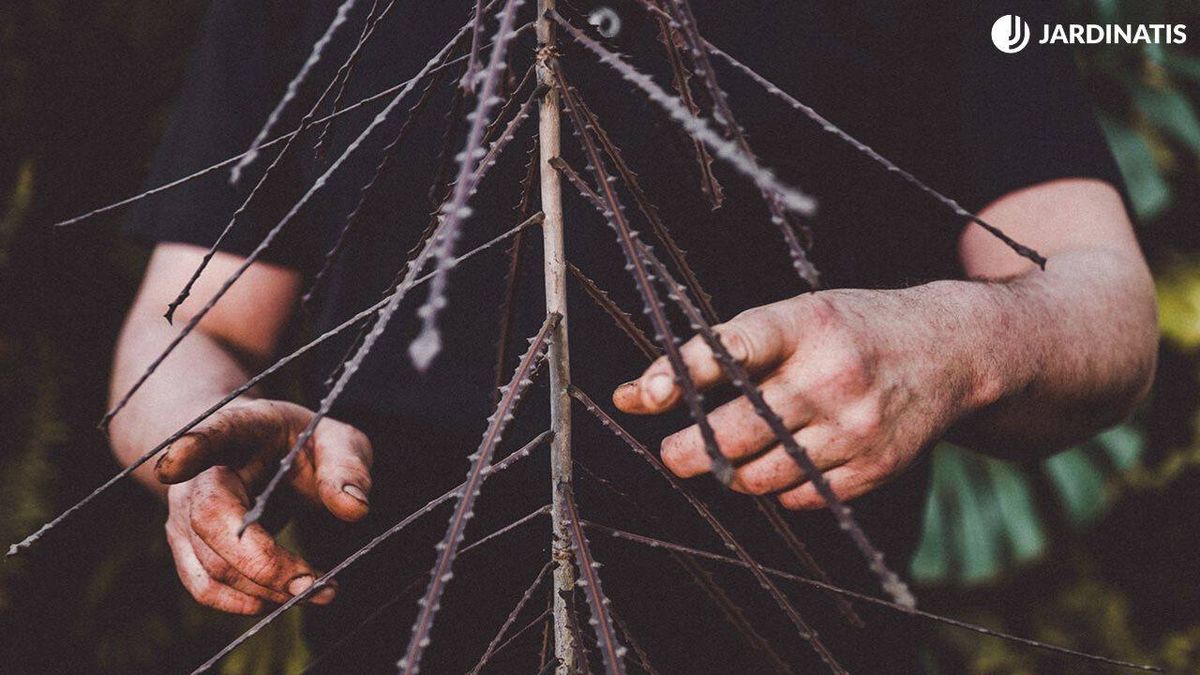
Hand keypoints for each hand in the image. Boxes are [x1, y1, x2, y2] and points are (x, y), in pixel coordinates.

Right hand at [156, 399, 372, 613]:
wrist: (258, 452)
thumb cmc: (300, 444)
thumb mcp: (336, 439)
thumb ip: (347, 465)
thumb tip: (354, 508)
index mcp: (240, 430)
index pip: (211, 434)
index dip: (190, 449)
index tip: (171, 466)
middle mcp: (201, 472)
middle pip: (211, 519)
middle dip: (262, 561)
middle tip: (315, 583)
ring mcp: (185, 511)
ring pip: (211, 562)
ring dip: (264, 589)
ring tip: (318, 590)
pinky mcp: (187, 544)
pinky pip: (204, 585)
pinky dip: (243, 602)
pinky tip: (279, 598)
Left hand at [613, 289, 977, 509]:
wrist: (950, 352)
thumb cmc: (852, 331)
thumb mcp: (795, 317)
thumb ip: (719, 353)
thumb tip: (635, 395)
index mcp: (806, 324)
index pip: (731, 350)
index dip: (680, 376)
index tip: (644, 396)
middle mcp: (831, 376)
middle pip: (738, 431)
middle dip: (689, 450)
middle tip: (671, 453)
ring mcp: (856, 426)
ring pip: (762, 475)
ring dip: (731, 473)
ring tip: (727, 458)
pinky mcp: (875, 467)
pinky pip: (801, 497)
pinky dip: (779, 488)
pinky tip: (782, 465)